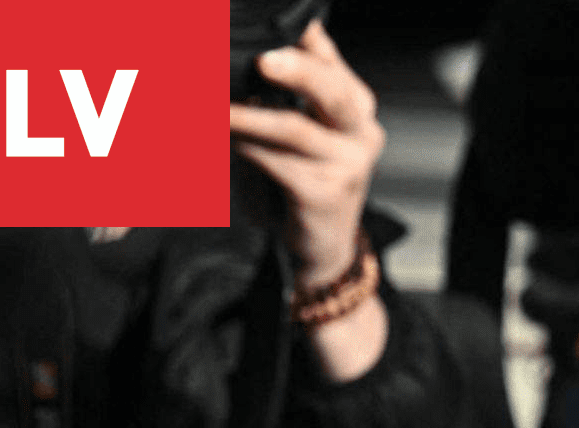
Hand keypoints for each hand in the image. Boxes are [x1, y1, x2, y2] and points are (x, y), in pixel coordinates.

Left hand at [229, 22, 389, 380]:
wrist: (320, 247)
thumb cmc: (300, 182)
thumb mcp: (297, 128)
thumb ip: (281, 91)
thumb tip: (243, 59)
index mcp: (355, 104)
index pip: (328, 57)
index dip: (303, 37)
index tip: (270, 29)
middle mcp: (362, 130)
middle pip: (331, 89)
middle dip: (296, 69)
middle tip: (263, 59)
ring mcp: (349, 164)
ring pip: (293, 128)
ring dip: (247, 116)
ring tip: (216, 108)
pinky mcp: (327, 193)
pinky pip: (276, 162)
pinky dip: (243, 149)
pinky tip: (222, 141)